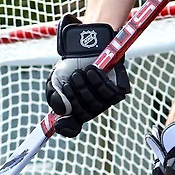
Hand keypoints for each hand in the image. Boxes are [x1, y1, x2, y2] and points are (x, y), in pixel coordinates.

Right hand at [45, 14, 129, 137]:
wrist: (88, 45)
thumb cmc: (72, 64)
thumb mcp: (56, 80)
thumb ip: (54, 96)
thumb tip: (61, 110)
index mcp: (77, 109)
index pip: (73, 127)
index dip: (67, 129)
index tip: (58, 125)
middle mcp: (93, 108)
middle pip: (84, 115)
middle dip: (74, 98)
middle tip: (69, 82)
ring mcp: (107, 101)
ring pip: (96, 105)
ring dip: (84, 88)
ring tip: (78, 73)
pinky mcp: (120, 90)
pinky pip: (109, 93)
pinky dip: (98, 82)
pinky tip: (91, 70)